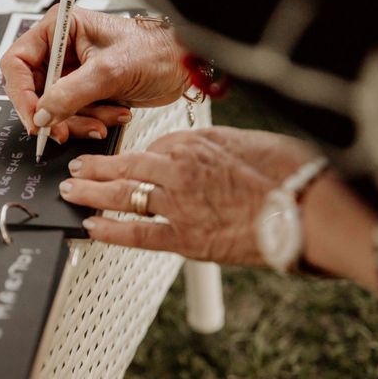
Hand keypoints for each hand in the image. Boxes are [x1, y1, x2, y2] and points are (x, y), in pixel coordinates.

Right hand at [0, 6, 188, 143]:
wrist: (182, 68)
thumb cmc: (154, 51)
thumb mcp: (108, 72)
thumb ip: (70, 95)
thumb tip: (41, 115)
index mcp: (58, 30)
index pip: (17, 63)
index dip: (22, 94)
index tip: (34, 118)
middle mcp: (60, 51)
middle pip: (34, 92)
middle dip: (53, 114)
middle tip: (62, 131)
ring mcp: (72, 74)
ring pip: (53, 109)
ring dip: (77, 121)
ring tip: (104, 120)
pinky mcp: (84, 93)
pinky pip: (72, 116)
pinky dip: (90, 122)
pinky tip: (113, 116)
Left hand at [58, 127, 317, 264]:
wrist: (306, 208)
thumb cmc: (286, 172)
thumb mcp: (247, 142)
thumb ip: (214, 147)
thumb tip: (203, 153)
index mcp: (193, 142)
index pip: (150, 145)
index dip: (130, 154)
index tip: (119, 158)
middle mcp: (176, 168)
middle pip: (124, 166)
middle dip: (95, 168)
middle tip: (75, 168)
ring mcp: (176, 202)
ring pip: (121, 195)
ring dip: (90, 194)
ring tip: (70, 192)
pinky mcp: (182, 236)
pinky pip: (136, 233)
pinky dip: (110, 232)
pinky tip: (90, 228)